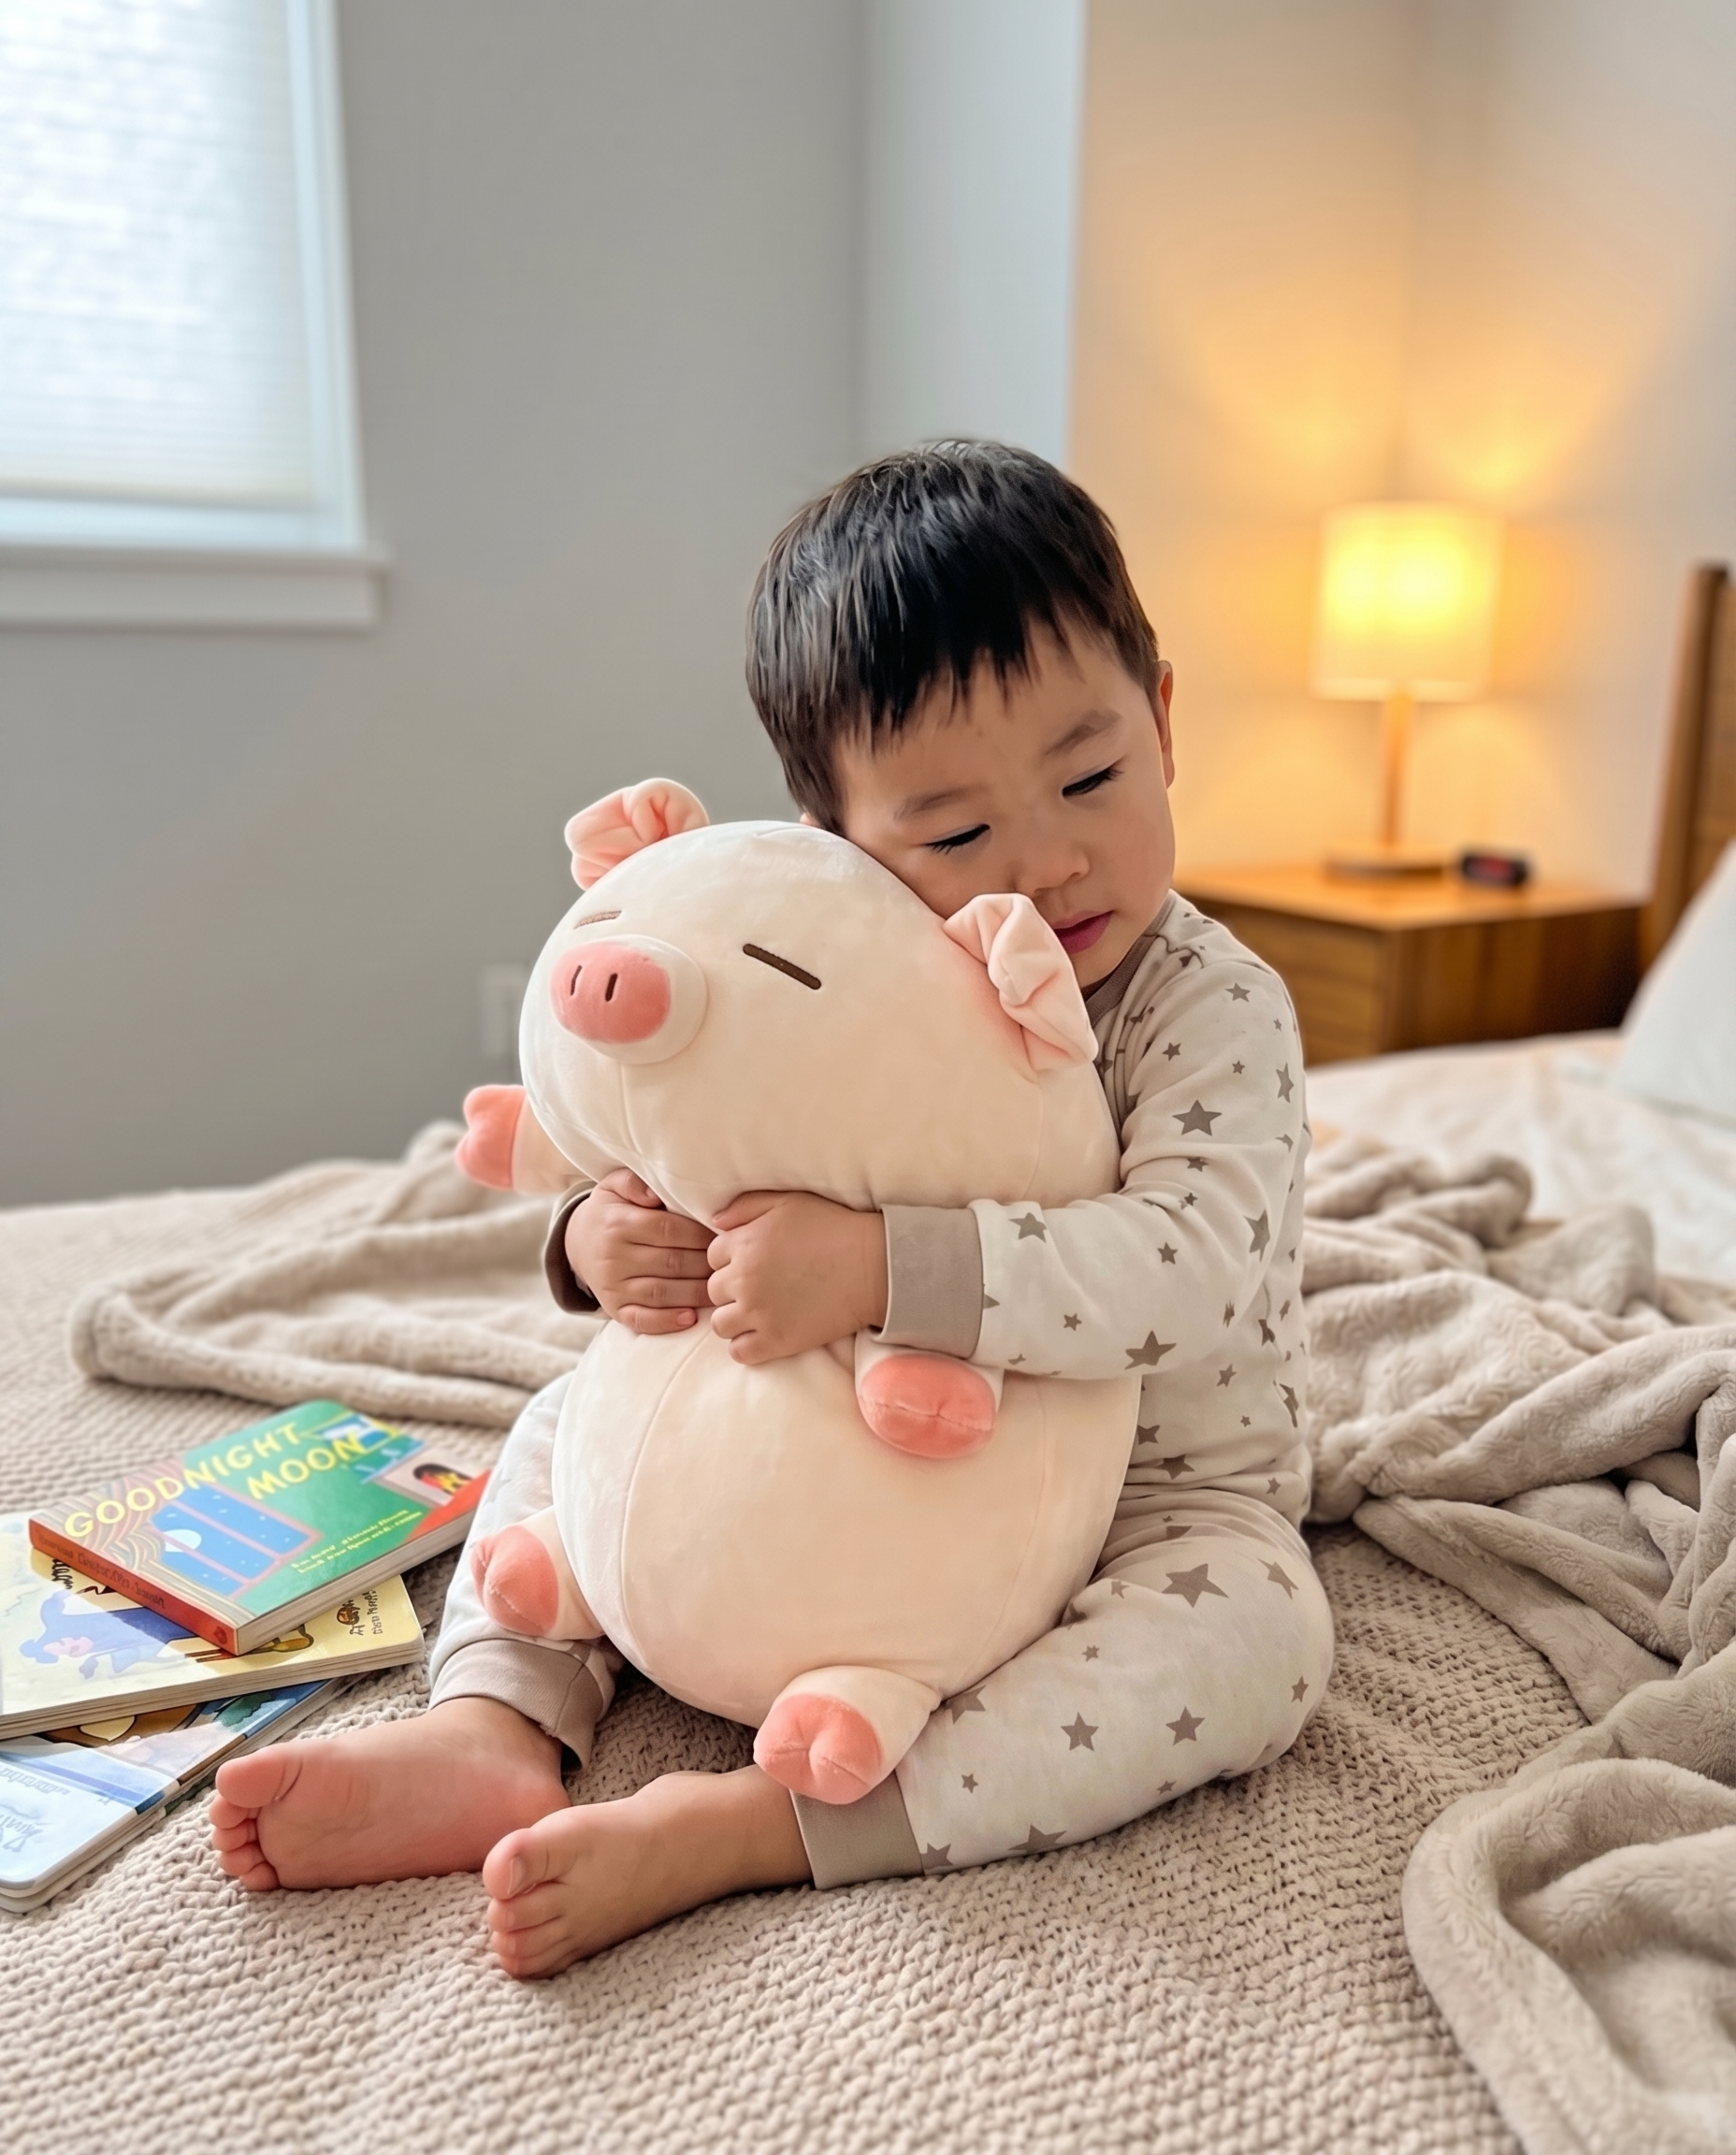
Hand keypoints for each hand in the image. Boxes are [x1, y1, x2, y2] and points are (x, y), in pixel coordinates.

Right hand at [565, 1170, 712, 1334]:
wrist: (578, 1242)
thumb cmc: (610, 1211)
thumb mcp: (615, 1187)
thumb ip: (634, 1182)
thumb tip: (654, 1194)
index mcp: (618, 1224)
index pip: (669, 1230)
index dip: (701, 1234)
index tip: (724, 1235)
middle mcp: (613, 1257)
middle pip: (671, 1263)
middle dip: (706, 1264)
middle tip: (732, 1263)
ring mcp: (612, 1286)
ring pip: (661, 1293)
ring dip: (696, 1294)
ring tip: (721, 1289)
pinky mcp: (613, 1309)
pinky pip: (641, 1320)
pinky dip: (666, 1322)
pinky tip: (690, 1318)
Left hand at [707, 1192, 887, 1364]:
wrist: (873, 1267)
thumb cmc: (833, 1229)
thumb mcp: (788, 1202)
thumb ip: (746, 1205)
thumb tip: (716, 1220)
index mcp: (744, 1244)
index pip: (712, 1257)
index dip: (731, 1259)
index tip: (753, 1262)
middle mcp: (745, 1280)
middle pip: (713, 1291)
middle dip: (731, 1289)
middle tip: (759, 1287)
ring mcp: (759, 1313)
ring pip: (720, 1324)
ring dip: (734, 1318)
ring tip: (758, 1312)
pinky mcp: (776, 1341)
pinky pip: (738, 1352)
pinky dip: (745, 1345)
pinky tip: (763, 1333)